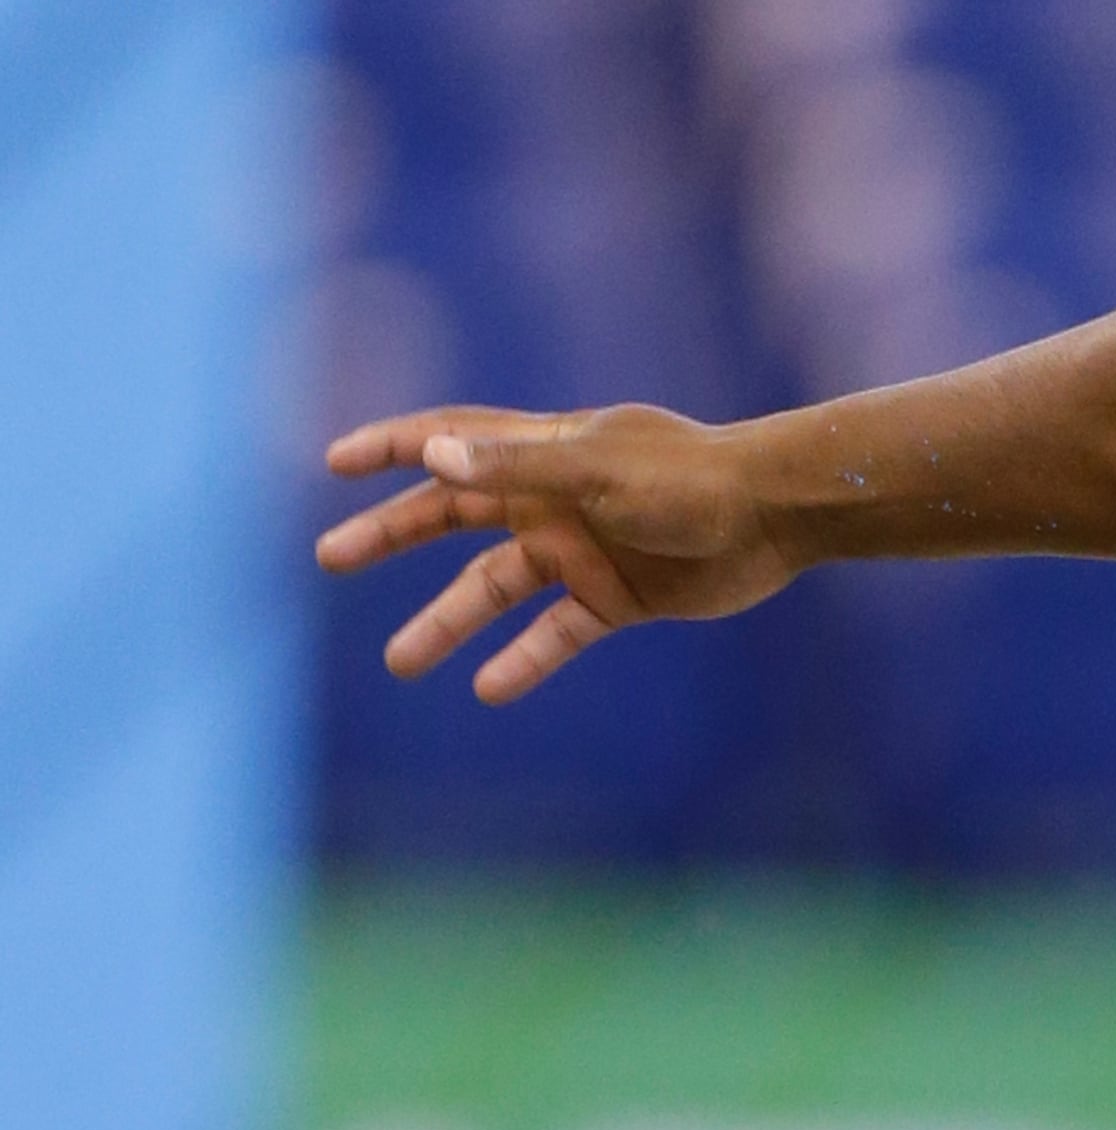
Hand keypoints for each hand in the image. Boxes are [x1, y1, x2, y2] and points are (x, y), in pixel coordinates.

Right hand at [314, 408, 791, 699]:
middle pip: (451, 515)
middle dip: (391, 534)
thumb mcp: (595, 470)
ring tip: (400, 660)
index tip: (335, 463)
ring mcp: (580, 549)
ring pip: (494, 589)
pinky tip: (488, 689)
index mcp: (541, 451)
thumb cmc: (687, 479)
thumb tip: (433, 459)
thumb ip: (517, 465)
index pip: (449, 440)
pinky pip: (556, 633)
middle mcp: (551, 499)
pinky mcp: (614, 598)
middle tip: (331, 556)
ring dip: (447, 621)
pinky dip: (524, 660)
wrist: (771, 518)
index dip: (392, 447)